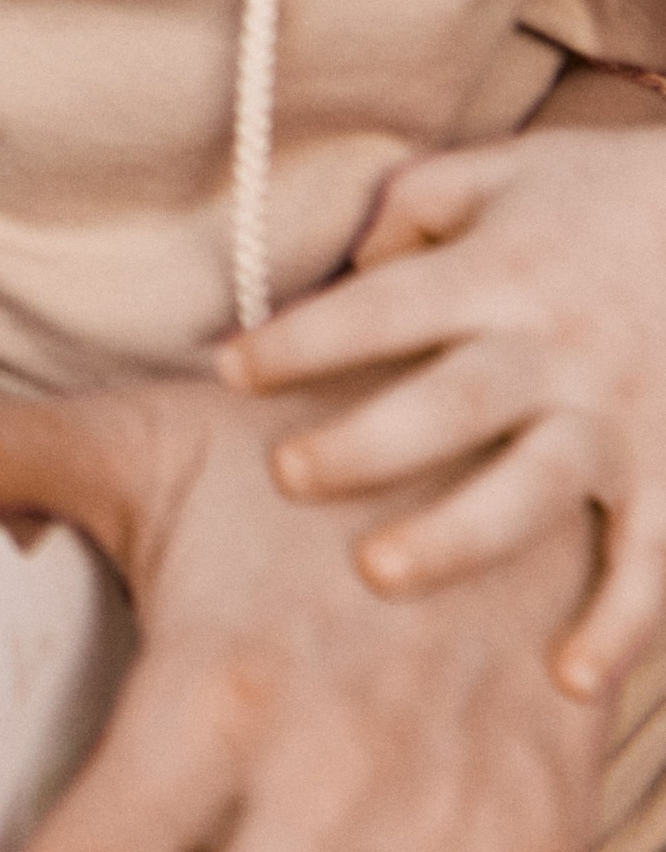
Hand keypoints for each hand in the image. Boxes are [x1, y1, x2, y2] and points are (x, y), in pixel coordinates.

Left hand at [224, 120, 665, 698]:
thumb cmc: (597, 194)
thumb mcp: (500, 171)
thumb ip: (411, 208)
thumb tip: (344, 270)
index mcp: (505, 271)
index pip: (388, 306)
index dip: (305, 337)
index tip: (227, 369)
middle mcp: (561, 347)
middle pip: (457, 400)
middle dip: (370, 441)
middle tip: (288, 474)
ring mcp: (623, 416)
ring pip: (539, 486)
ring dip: (461, 535)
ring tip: (378, 575)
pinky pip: (653, 556)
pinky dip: (623, 622)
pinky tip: (573, 680)